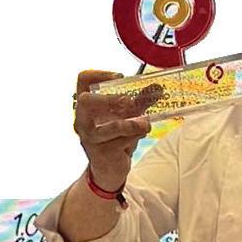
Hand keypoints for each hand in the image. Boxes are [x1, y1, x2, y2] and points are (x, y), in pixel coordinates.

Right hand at [73, 70, 161, 190]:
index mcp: (86, 105)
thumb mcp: (128, 115)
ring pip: (108, 127)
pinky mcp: (102, 152)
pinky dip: (135, 136)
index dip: (99, 74)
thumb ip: (141, 101)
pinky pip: (120, 142)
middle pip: (86, 101)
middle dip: (109, 99)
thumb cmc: (115, 137)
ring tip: (146, 123)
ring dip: (131, 124)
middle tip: (128, 101)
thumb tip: (158, 87)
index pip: (83, 80)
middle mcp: (82, 119)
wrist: (110, 167)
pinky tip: (142, 133)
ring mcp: (90, 137)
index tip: (120, 76)